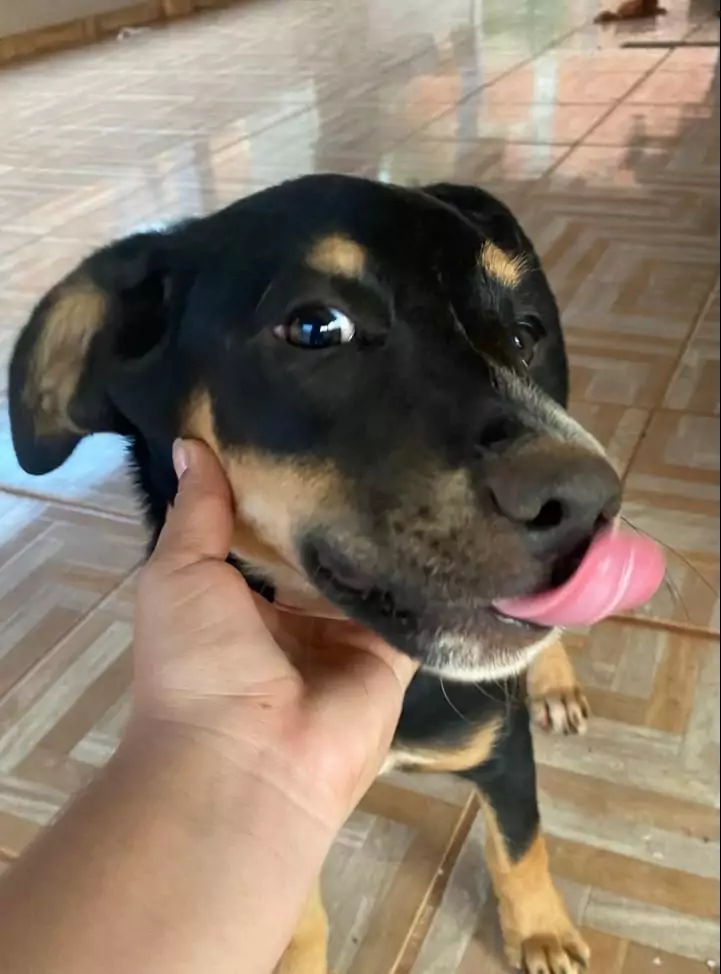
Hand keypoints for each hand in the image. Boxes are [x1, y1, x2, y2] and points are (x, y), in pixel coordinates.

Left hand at [131, 439, 416, 827]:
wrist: (246, 761)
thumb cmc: (195, 661)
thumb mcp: (177, 573)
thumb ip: (197, 512)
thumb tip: (192, 442)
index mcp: (237, 597)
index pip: (266, 529)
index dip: (281, 484)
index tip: (306, 424)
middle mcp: (292, 615)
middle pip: (321, 547)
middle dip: (339, 502)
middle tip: (375, 427)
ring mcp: (343, 636)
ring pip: (369, 569)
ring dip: (384, 529)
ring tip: (417, 451)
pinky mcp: (390, 654)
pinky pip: (411, 604)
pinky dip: (424, 570)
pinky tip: (446, 512)